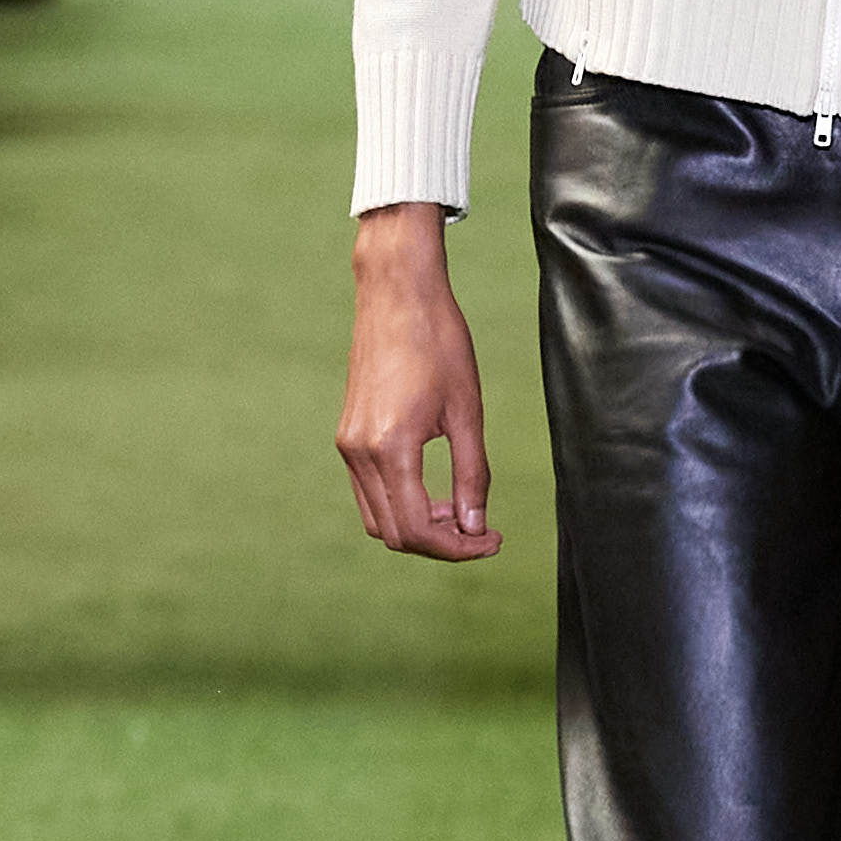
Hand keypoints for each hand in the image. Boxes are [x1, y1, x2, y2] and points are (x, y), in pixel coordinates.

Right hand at [337, 203, 501, 561]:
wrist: (397, 292)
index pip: (417, 530)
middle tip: (482, 531)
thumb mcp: (467, 411)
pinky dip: (401, 503)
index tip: (492, 540)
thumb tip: (474, 527)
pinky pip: (369, 491)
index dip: (458, 548)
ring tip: (460, 510)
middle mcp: (359, 452)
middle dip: (440, 543)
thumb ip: (471, 475)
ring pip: (378, 517)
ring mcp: (347, 444)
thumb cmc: (440, 341)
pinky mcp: (347, 434)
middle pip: (393, 534)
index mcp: (390, 448)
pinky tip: (434, 490)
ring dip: (419, 526)